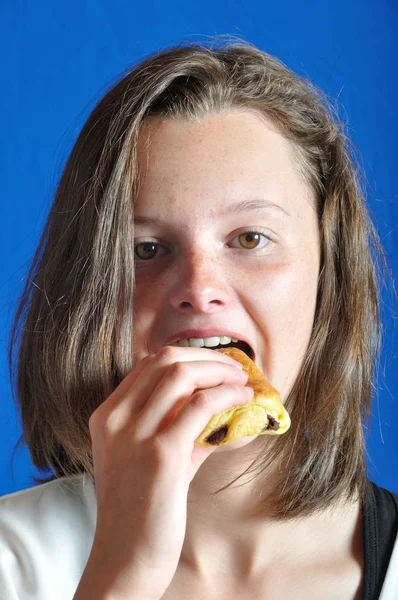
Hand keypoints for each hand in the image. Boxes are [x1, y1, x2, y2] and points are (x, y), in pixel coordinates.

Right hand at [76, 346, 252, 599]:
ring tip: (243, 383)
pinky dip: (227, 395)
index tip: (217, 364)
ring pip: (181, 374)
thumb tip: (220, 407)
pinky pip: (200, 406)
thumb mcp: (150, 459)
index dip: (190, 356)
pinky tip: (243, 400)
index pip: (149, 363)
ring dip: (220, 372)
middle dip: (207, 357)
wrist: (124, 560)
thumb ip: (177, 429)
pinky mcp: (161, 454)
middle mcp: (115, 418)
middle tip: (234, 369)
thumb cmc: (140, 511)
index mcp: (107, 416)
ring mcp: (134, 434)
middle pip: (164, 359)